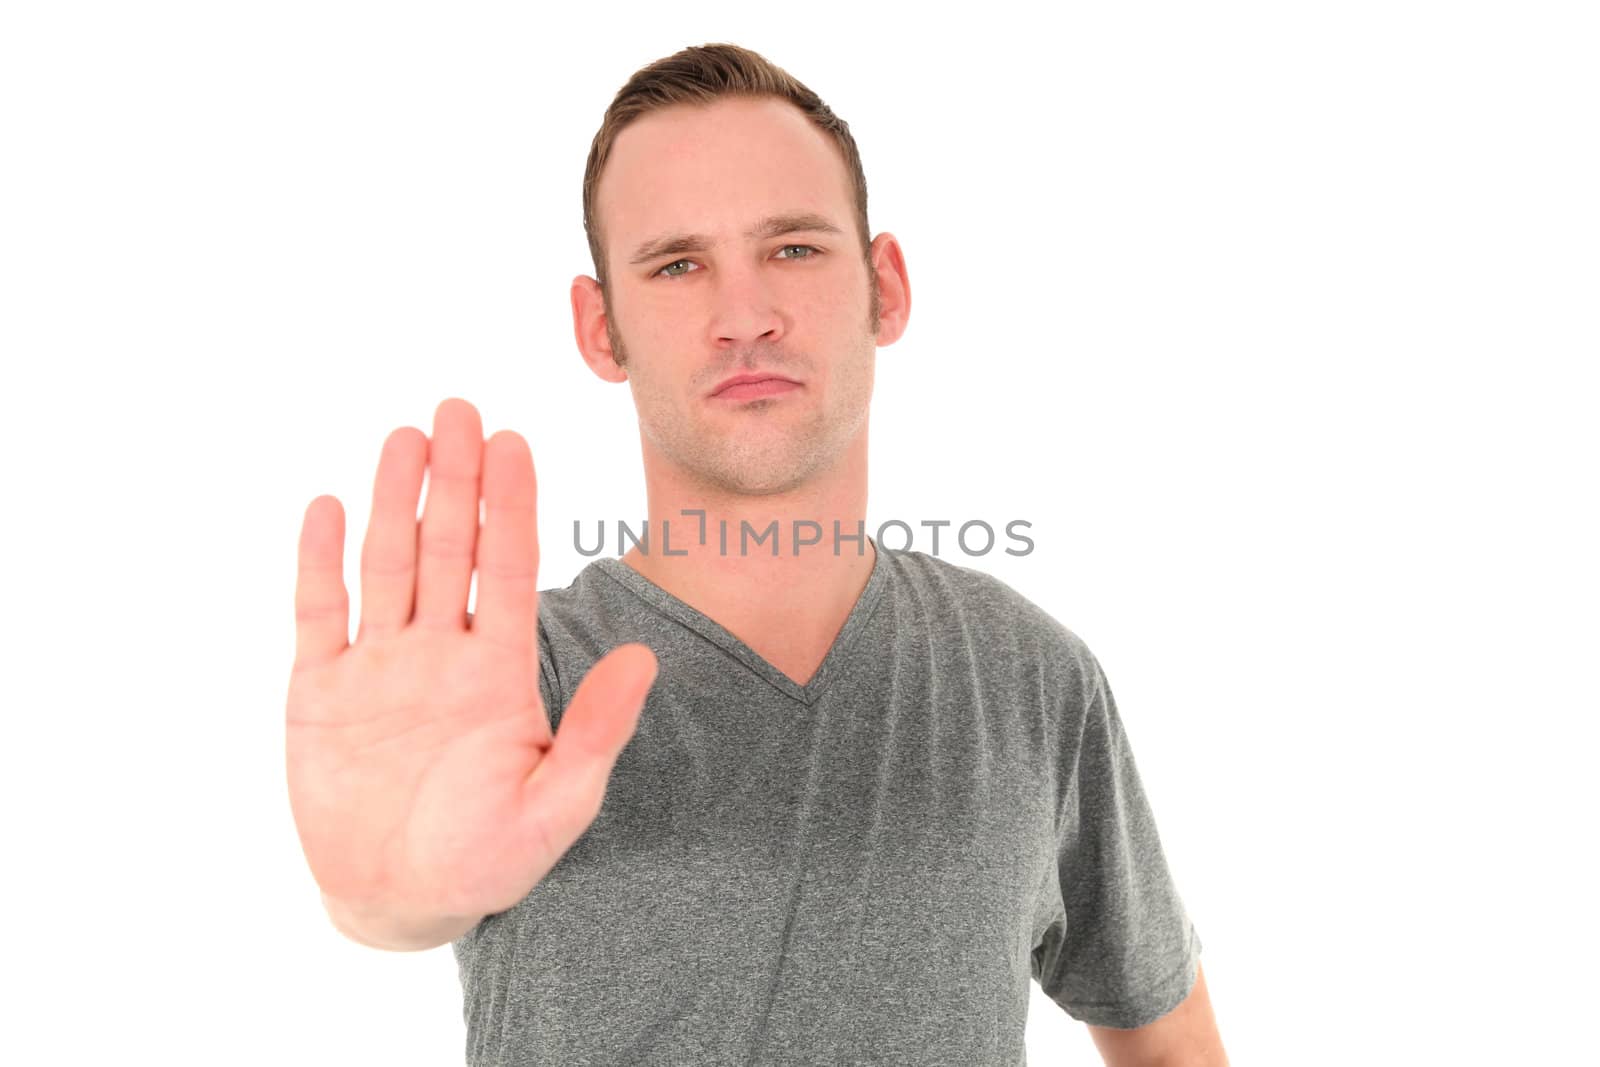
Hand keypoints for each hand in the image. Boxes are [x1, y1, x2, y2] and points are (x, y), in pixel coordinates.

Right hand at [286, 397, 656, 922]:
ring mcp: (377, 665)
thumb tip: (644, 660)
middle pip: (447, 547)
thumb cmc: (487, 857)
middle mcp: (438, 652)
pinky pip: (319, 612)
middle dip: (454, 480)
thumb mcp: (556, 804)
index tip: (516, 442)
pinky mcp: (318, 689)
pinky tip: (325, 507)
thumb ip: (596, 733)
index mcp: (496, 669)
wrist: (399, 898)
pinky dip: (318, 563)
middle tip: (460, 408)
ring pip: (386, 563)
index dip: (511, 505)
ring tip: (404, 437)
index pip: (505, 568)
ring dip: (392, 501)